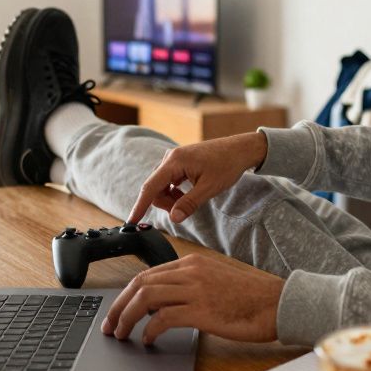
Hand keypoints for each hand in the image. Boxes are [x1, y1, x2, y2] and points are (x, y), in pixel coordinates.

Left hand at [100, 254, 283, 344]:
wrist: (278, 303)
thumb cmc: (252, 297)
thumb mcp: (217, 281)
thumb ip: (190, 286)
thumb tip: (165, 305)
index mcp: (193, 263)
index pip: (148, 274)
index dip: (127, 294)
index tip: (118, 310)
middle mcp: (191, 272)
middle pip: (140, 284)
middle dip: (119, 306)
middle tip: (110, 325)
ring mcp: (196, 289)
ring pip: (146, 298)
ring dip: (127, 318)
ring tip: (122, 334)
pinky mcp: (203, 310)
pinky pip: (164, 318)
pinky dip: (150, 330)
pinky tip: (148, 340)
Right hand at [128, 132, 267, 224]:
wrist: (240, 150)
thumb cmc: (227, 165)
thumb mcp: (209, 188)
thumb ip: (189, 203)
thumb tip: (173, 218)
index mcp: (174, 162)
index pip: (150, 187)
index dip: (140, 206)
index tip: (131, 221)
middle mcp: (170, 158)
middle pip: (155, 188)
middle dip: (165, 203)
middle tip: (183, 210)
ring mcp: (174, 159)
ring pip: (161, 185)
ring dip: (170, 198)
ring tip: (189, 201)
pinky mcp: (180, 161)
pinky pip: (168, 180)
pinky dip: (174, 191)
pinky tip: (187, 194)